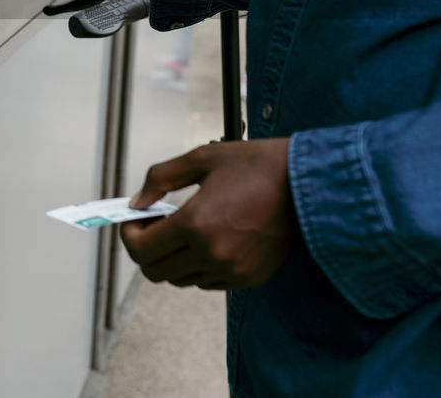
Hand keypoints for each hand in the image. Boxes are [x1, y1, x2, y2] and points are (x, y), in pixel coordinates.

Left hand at [119, 139, 298, 290]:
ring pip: (179, 279)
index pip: (140, 249)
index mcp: (196, 225)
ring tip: (181, 228)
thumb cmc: (258, 166)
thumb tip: (136, 202)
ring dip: (171, 257)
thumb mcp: (202, 158)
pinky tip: (206, 238)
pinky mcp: (249, 279)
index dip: (129, 234)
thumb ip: (160, 179)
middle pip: (154, 271)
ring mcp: (232, 271)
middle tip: (152, 224)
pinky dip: (196, 265)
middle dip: (145, 248)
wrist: (311, 184)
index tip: (134, 219)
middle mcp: (212, 254)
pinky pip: (206, 282)